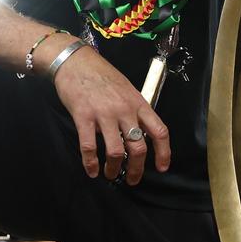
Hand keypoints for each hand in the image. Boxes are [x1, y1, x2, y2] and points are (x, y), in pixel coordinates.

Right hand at [52, 45, 170, 184]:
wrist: (76, 61)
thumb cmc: (103, 75)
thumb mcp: (127, 89)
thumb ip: (134, 110)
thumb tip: (139, 132)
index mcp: (139, 103)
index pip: (159, 131)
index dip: (163, 152)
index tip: (162, 167)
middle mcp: (125, 110)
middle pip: (138, 147)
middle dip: (137, 168)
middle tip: (133, 179)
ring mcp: (104, 114)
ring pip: (116, 151)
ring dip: (114, 168)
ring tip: (111, 175)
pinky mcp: (84, 117)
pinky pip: (89, 146)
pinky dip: (91, 163)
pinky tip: (91, 170)